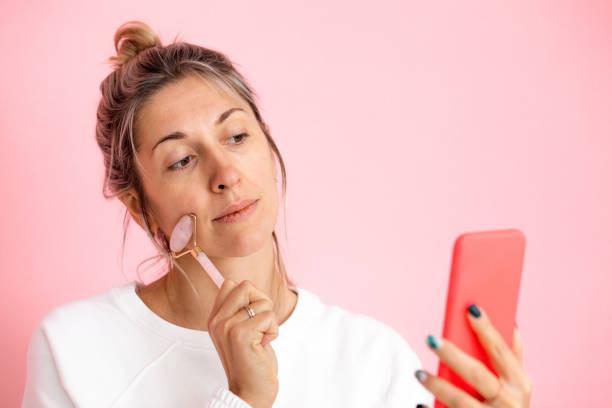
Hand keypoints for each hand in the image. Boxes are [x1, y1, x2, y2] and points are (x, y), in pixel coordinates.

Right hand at [207, 279, 278, 407]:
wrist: (251, 391)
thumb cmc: (252, 360)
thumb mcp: (240, 331)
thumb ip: (240, 310)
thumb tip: (249, 287)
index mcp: (215, 318)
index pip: (230, 284)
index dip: (250, 296)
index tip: (252, 316)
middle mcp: (217, 321)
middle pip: (246, 286)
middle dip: (262, 302)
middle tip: (260, 324)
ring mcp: (227, 327)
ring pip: (262, 302)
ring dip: (269, 320)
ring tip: (261, 338)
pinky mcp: (241, 335)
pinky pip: (268, 316)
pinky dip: (273, 330)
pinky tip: (264, 344)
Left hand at [414, 305, 532, 406]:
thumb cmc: (509, 403)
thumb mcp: (517, 382)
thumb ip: (511, 353)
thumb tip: (508, 319)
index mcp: (519, 383)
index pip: (501, 351)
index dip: (487, 329)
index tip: (471, 308)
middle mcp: (508, 402)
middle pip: (478, 375)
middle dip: (453, 356)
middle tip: (431, 339)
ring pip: (461, 401)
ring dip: (438, 386)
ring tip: (419, 373)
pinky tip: (419, 404)